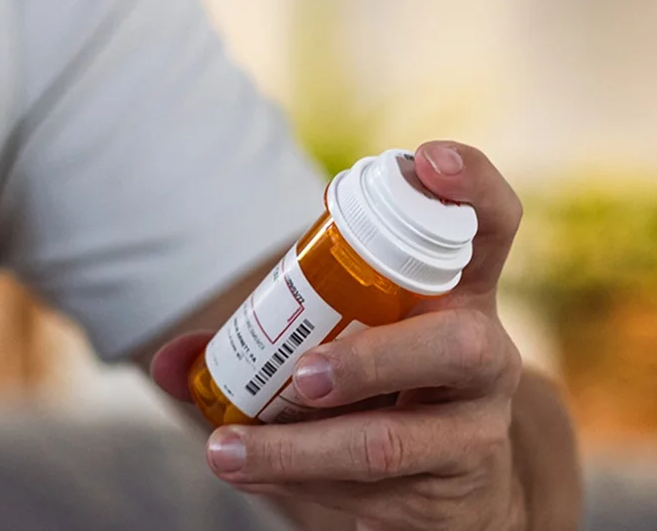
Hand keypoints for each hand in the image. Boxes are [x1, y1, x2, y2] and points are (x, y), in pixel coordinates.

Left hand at [151, 142, 529, 530]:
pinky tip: (252, 478)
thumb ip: (255, 341)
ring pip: (396, 442)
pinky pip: (375, 497)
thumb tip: (167, 363)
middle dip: (371, 362)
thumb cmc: (379, 389)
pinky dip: (301, 488)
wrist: (452, 490)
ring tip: (228, 450)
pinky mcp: (454, 495)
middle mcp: (483, 355)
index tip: (424, 159)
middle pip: (459, 346)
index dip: (470, 183)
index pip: (489, 223)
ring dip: (302, 451)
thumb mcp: (338, 345)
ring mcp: (475, 430)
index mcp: (457, 292)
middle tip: (302, 376)